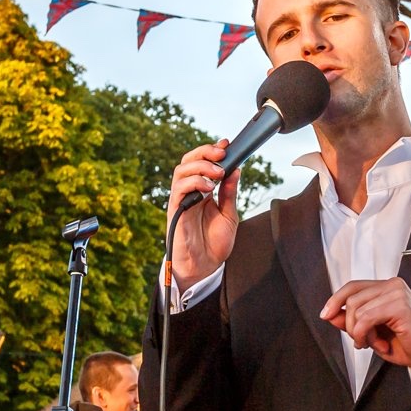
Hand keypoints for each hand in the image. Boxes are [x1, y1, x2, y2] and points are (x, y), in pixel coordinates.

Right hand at [167, 142, 239, 287]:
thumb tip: (236, 169)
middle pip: (188, 161)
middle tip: (222, 154)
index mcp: (202, 190)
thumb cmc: (214, 243)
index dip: (211, 150)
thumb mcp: (229, 214)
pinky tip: (207, 187)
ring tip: (217, 173)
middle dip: (204, 152)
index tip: (226, 143)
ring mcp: (181, 200)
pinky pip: (178, 190)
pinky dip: (192, 183)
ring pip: (181, 171)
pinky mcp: (174, 211)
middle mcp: (189, 192)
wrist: (206, 267)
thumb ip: (229, 192)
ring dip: (200, 166)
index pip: (202, 162)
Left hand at [322, 278, 410, 371]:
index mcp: (386, 288)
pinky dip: (366, 335)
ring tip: (375, 344)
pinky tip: (379, 344)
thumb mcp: (372, 333)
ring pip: (357, 310)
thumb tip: (330, 314)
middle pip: (352, 300)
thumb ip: (352, 321)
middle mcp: (392, 285)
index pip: (353, 287)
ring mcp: (397, 293)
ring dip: (361, 334)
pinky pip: (366, 318)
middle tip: (363, 342)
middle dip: (351, 326)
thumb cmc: (407, 343)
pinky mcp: (400, 305)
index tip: (325, 315)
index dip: (336, 300)